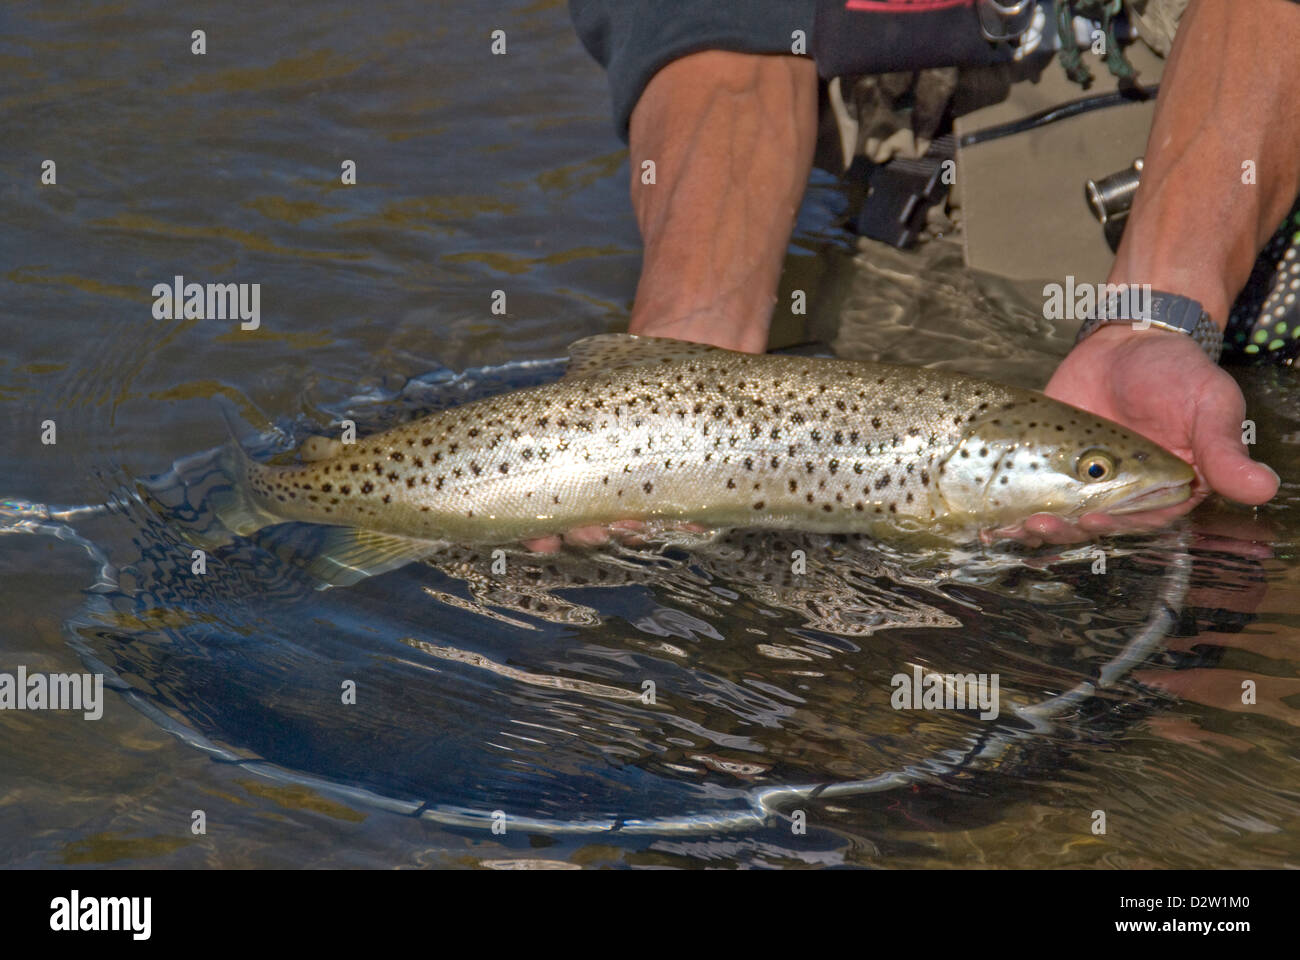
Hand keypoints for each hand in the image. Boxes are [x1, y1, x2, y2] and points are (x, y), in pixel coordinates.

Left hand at [1015, 323, 1278, 545]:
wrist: (1130, 336)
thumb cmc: (1178, 371)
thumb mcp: (1209, 405)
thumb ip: (1224, 450)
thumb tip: (1262, 489)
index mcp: (1166, 490)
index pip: (1142, 521)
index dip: (1119, 525)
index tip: (1096, 519)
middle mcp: (1122, 493)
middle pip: (1093, 525)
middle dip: (1067, 531)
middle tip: (1043, 525)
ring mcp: (1079, 480)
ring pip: (1057, 515)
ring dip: (1036, 526)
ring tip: (1014, 525)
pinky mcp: (1045, 463)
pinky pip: (1027, 489)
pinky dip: (1010, 505)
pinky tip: (989, 517)